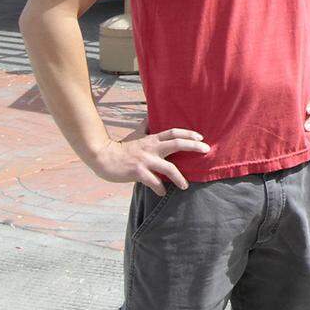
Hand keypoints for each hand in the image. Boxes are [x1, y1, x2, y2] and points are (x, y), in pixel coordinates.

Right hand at [87, 119, 209, 195]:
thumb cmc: (121, 147)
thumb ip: (145, 127)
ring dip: (179, 178)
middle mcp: (151, 148)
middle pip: (177, 144)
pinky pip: (153, 182)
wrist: (103, 157)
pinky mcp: (138, 173)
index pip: (173, 132)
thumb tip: (149, 118)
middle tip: (206, 150)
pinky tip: (162, 192)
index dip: (188, 133)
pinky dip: (159, 188)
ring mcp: (145, 160)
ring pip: (168, 168)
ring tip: (185, 186)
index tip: (201, 137)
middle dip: (193, 147)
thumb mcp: (135, 135)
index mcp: (152, 139)